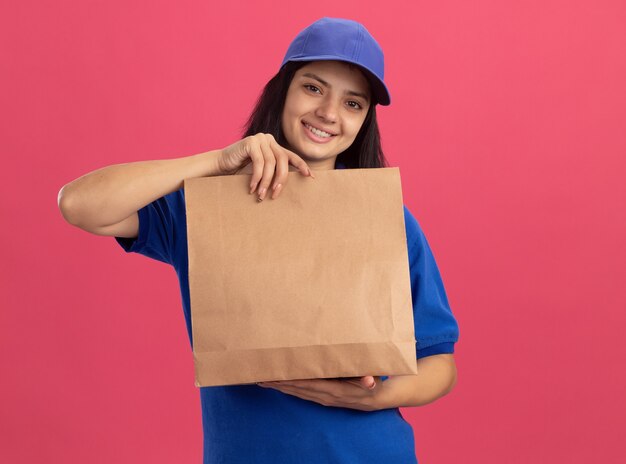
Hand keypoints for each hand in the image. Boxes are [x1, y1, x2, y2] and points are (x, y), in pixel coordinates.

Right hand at [217, 133, 314, 200]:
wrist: (222, 164)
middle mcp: (269, 140)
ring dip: (266, 181)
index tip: (310, 177)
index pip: (291, 156)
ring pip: (271, 163)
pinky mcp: (250, 142)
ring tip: (261, 195)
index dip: (301, 166)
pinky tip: (252, 187)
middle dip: (281, 179)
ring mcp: (260, 139)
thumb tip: (288, 185)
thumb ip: (274, 172)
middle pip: (283, 160)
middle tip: (275, 194)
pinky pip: (259, 162)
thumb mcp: (262, 171)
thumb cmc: (242, 170)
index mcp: (275, 146)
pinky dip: (257, 177)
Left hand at [258, 376, 383, 410]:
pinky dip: (290, 390)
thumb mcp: (372, 381)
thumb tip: (370, 381)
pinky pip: (302, 394)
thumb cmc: (371, 385)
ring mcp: (323, 399)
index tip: (276, 377)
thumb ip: (369, 380)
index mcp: (334, 390)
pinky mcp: (322, 399)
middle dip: (279, 384)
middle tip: (261, 377)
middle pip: (297, 389)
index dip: (291, 381)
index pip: (307, 385)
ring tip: (265, 381)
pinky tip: (281, 386)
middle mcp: (325, 396)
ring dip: (281, 388)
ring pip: (297, 393)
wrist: (374, 400)